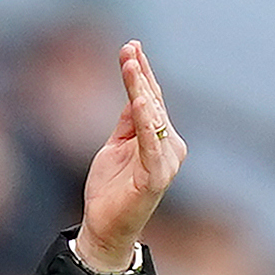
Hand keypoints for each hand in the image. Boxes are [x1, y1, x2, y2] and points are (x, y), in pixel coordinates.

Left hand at [75, 40, 186, 272]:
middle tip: (129, 47)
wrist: (104, 228)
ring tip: (130, 64)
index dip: (141, 73)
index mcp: (160, 140)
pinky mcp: (156, 177)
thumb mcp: (115, 147)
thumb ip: (127, 124)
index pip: (152, 100)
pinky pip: (150, 144)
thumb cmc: (110, 190)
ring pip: (153, 118)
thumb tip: (136, 95)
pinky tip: (139, 101)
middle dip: (140, 74)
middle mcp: (169, 148)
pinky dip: (146, 122)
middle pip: (154, 103)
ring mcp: (165, 162)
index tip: (131, 46)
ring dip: (141, 90)